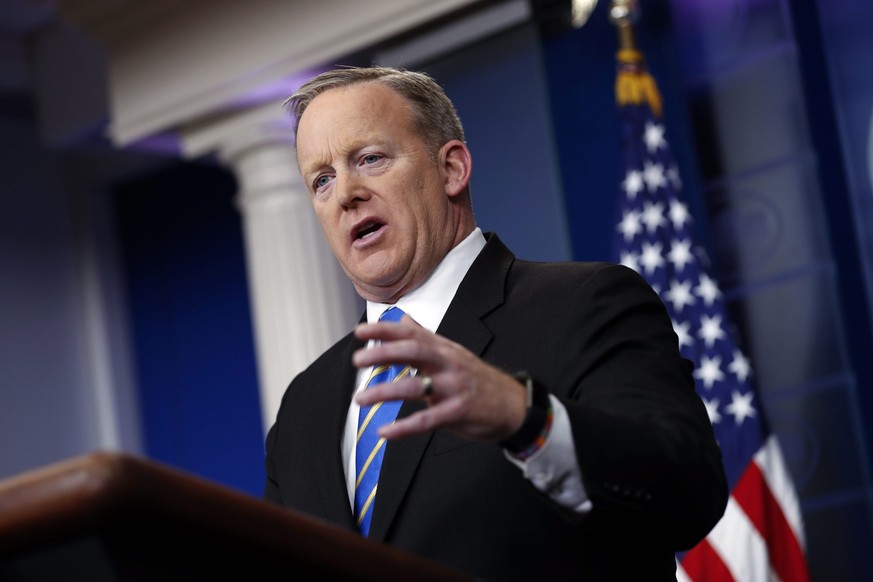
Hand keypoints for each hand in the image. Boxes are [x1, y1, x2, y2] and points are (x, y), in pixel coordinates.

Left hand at [353, 315, 527, 441]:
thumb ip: (425, 338)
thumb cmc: (476, 379)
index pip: (411, 333)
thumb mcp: (453, 353)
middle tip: (357, 359)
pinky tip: (384, 431)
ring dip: (384, 392)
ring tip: (360, 399)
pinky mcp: (458, 412)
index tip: (360, 331)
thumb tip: (402, 319)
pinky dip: (403, 428)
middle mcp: (448, 364)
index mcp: (445, 349)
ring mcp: (454, 388)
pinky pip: (426, 420)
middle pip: (413, 352)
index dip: (385, 330)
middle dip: (383, 354)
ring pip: (415, 386)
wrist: (513, 405)